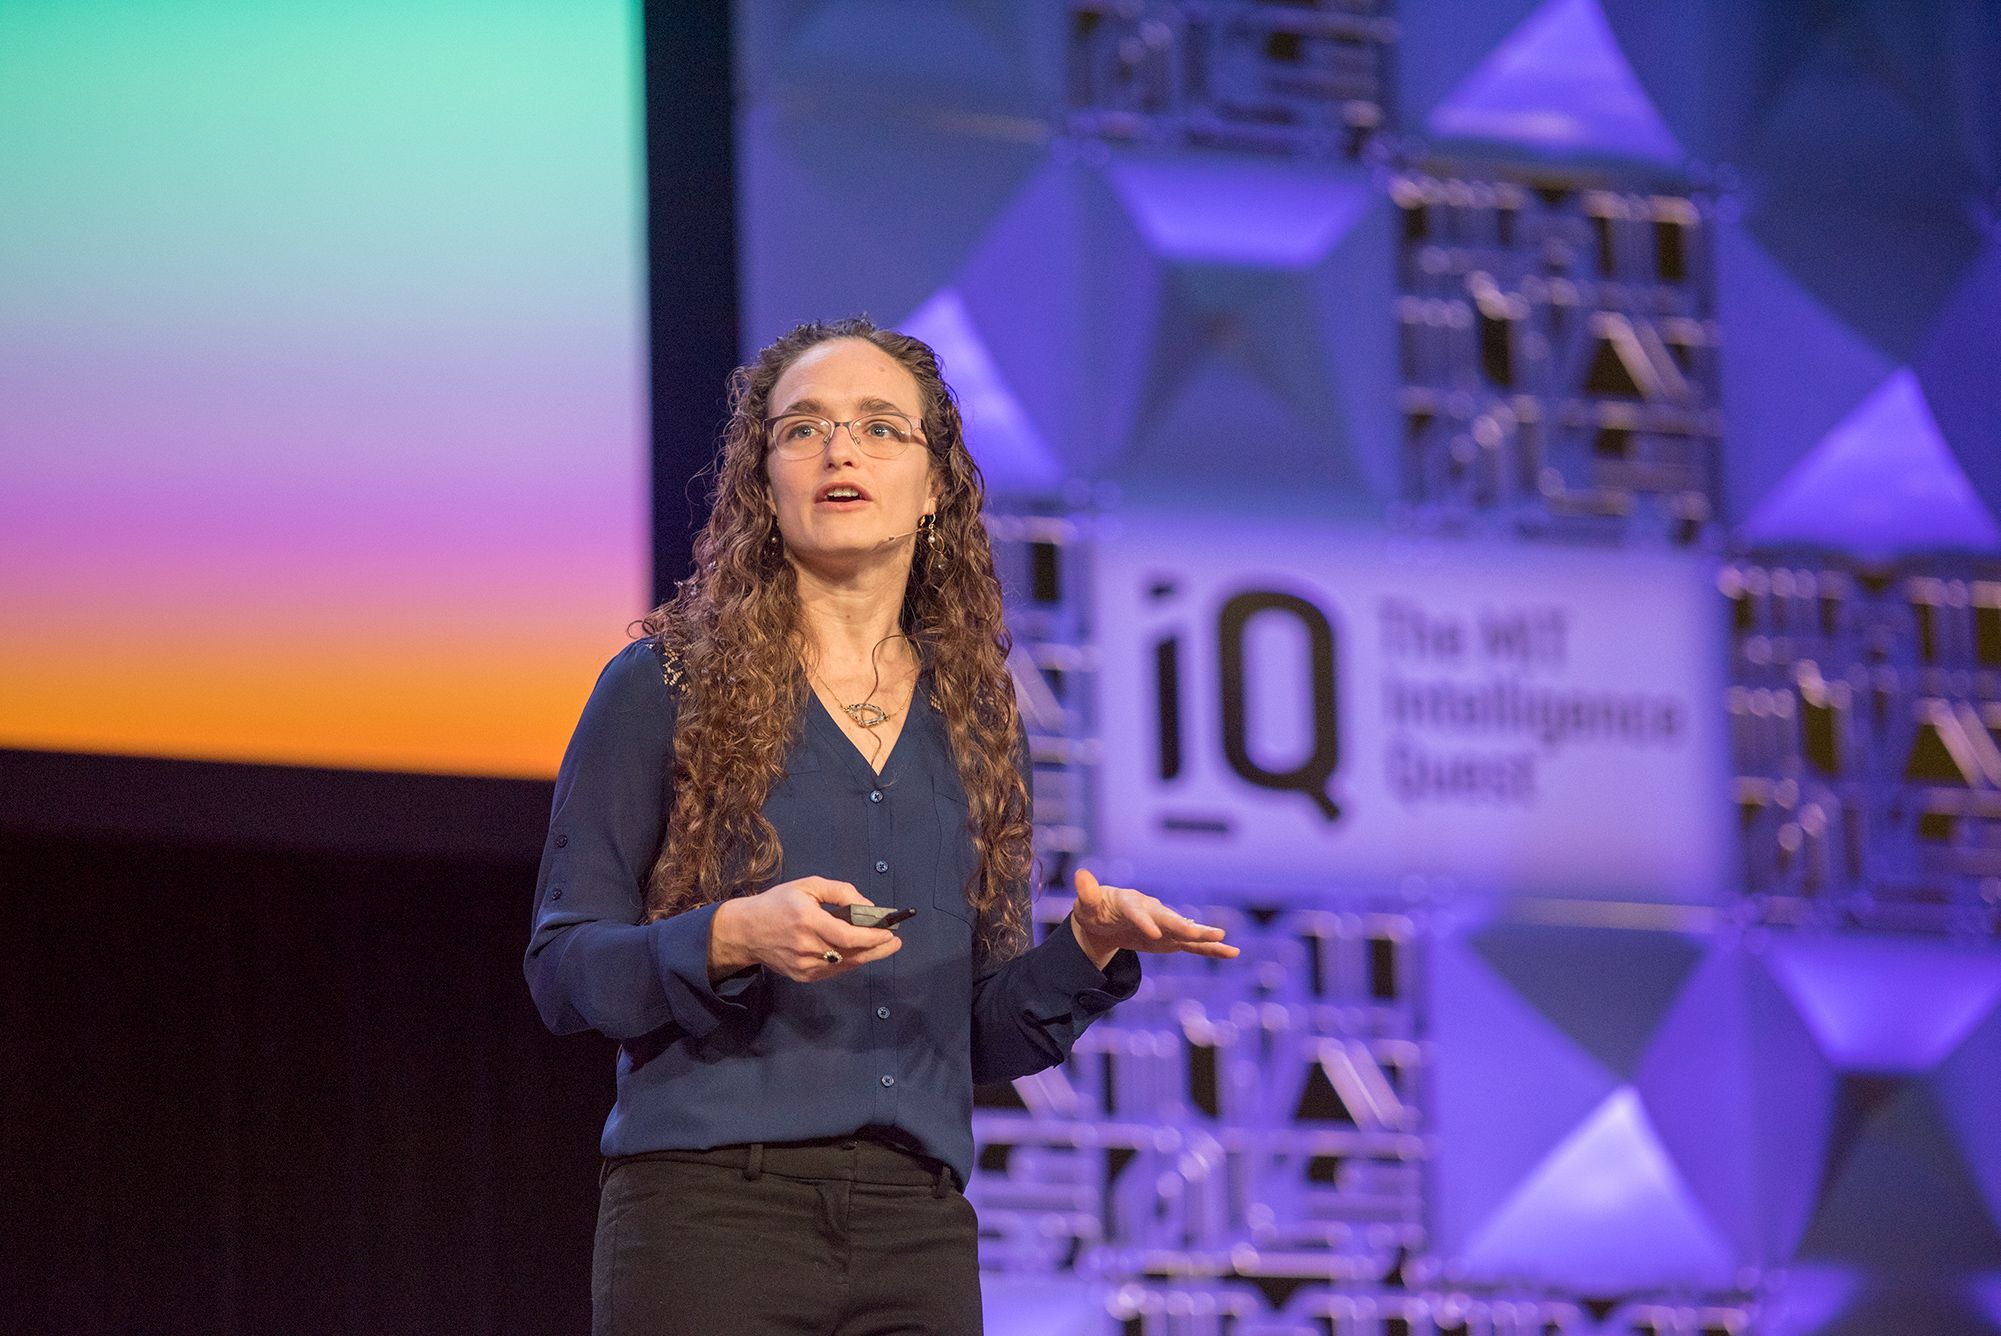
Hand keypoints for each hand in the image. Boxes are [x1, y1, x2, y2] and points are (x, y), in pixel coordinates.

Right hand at [707, 876, 901, 983]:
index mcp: (808, 921)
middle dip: (878, 949)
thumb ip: (840, 892)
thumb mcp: (807, 886)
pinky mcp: (802, 976)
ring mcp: (804, 966)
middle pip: (852, 954)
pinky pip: (833, 970)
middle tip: (895, 942)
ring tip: (882, 946)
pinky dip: (849, 961)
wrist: (745, 931)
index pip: (848, 936)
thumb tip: (866, 905)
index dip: (873, 937)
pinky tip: (858, 952)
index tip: (890, 931)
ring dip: (866, 956)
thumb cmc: (778, 903)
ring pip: (845, 965)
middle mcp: (807, 947)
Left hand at [1068, 867, 1239, 968]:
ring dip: (1204, 936)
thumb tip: (1081, 874)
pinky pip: (1193, 945)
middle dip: (1184, 927)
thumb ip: (1087, 893)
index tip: (1153, 933)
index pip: (1137, 911)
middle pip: (1169, 919)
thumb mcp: (1087, 903)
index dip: (1144, 921)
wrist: (1107, 920)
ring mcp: (1164, 925)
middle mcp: (1152, 910)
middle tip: (1201, 933)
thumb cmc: (1096, 909)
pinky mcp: (1171, 939)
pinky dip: (1211, 948)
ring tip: (1224, 940)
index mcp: (1129, 902)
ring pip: (1186, 931)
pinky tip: (1232, 952)